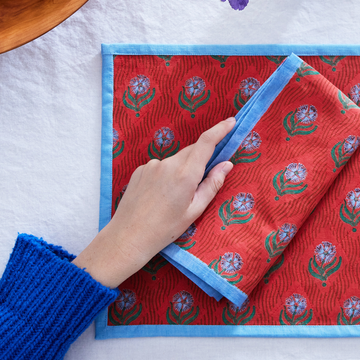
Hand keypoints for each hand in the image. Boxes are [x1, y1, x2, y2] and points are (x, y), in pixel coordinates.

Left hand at [73, 117, 235, 286]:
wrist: (128, 237)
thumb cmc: (165, 229)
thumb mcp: (194, 210)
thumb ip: (212, 184)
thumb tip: (226, 164)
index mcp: (185, 175)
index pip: (206, 143)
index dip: (220, 129)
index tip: (231, 122)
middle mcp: (168, 164)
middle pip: (192, 151)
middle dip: (201, 159)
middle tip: (202, 180)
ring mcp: (152, 165)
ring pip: (176, 160)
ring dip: (182, 170)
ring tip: (174, 197)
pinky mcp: (140, 169)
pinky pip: (161, 166)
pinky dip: (167, 175)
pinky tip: (160, 195)